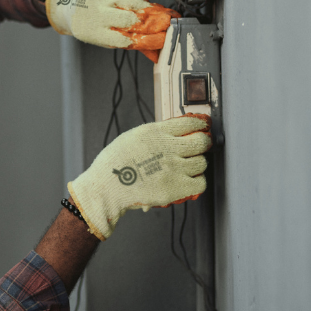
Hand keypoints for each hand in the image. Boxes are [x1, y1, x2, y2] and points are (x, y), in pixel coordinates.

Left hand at [46, 0, 179, 61]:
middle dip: (155, 24)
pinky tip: (151, 7)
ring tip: (167, 16)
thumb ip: (129, 44)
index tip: (163, 41)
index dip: (148, 40)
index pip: (126, 39)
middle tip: (170, 26)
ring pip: (136, 4)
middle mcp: (98, 12)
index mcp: (95, 32)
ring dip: (154, 11)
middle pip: (133, 20)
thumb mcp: (103, 38)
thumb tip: (155, 53)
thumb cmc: (88, 23)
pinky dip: (144, 2)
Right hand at [68, 114, 210, 240]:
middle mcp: (168, 148)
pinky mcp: (176, 188)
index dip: (199, 124)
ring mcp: (174, 168)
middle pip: (201, 142)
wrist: (107, 187)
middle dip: (203, 143)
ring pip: (202, 163)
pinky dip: (197, 182)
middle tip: (200, 146)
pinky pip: (200, 183)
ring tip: (188, 166)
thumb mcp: (133, 137)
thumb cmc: (114, 164)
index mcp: (156, 132)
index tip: (202, 126)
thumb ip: (155, 134)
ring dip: (197, 164)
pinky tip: (189, 181)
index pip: (190, 122)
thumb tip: (173, 133)